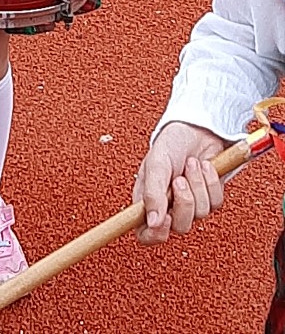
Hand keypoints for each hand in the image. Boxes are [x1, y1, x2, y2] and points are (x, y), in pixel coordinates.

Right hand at [133, 122, 225, 245]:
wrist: (197, 128)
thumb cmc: (171, 144)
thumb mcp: (156, 164)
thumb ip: (152, 194)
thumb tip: (152, 223)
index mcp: (148, 201)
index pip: (146, 234)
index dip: (154, 235)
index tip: (164, 220)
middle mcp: (169, 206)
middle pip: (179, 227)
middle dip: (184, 202)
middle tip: (179, 179)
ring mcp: (191, 203)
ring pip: (200, 214)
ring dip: (197, 185)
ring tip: (191, 163)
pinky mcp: (210, 197)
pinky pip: (216, 202)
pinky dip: (211, 181)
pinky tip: (205, 165)